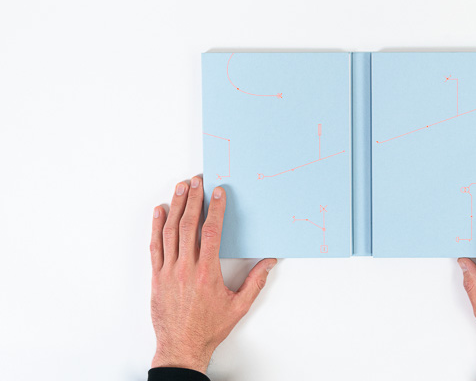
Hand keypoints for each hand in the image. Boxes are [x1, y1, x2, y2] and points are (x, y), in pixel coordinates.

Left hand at [149, 175, 276, 372]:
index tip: (217, 192)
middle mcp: (185, 268)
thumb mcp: (239, 306)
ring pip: (170, 231)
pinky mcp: (156, 277)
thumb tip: (269, 262)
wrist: (181, 347)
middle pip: (188, 225)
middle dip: (193, 199)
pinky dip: (156, 227)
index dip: (215, 208)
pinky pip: (155, 246)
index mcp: (207, 272)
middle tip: (196, 181)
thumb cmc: (208, 328)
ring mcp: (168, 271)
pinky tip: (159, 212)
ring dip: (175, 206)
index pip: (211, 231)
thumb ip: (256, 282)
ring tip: (180, 188)